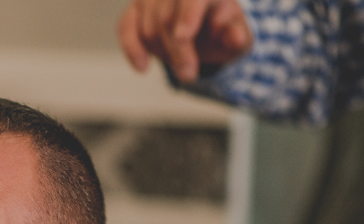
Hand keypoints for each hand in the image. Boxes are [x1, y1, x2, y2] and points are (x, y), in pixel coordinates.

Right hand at [118, 0, 252, 82]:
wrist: (204, 26)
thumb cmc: (221, 29)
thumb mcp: (236, 35)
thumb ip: (237, 36)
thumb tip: (236, 37)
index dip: (188, 15)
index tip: (184, 36)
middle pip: (166, 19)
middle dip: (177, 52)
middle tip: (189, 75)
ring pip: (148, 28)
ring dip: (163, 53)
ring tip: (181, 64)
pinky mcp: (135, 8)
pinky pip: (126, 28)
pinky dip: (132, 50)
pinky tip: (143, 67)